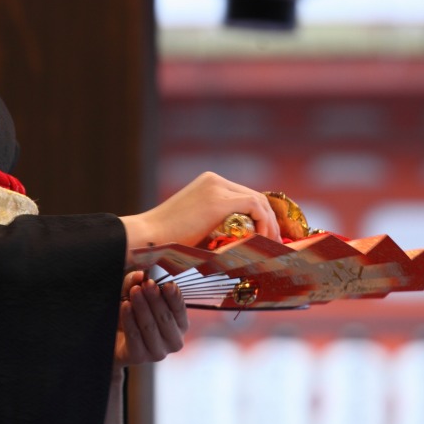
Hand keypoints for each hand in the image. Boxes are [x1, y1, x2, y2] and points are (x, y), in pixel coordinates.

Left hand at [113, 271, 188, 367]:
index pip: (180, 310)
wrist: (114, 340)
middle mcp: (173, 340)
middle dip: (156, 299)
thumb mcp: (133, 296)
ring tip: (134, 291)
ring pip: (150, 326)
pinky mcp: (140, 357)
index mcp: (179, 324)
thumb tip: (139, 274)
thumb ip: (136, 283)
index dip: (174, 297)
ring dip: (142, 307)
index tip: (168, 284)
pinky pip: (134, 336)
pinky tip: (125, 306)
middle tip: (147, 283)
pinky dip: (129, 320)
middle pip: (165, 317)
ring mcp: (158, 352)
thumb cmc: (131, 315)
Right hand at [120, 171, 279, 256]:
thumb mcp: (197, 224)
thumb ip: (218, 224)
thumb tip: (242, 240)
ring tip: (271, 244)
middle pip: (254, 196)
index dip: (261, 215)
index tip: (267, 235)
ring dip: (269, 223)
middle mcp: (214, 180)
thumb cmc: (167, 238)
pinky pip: (254, 207)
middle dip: (269, 219)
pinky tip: (262, 240)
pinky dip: (263, 223)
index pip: (244, 195)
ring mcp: (216, 187)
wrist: (148, 235)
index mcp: (208, 182)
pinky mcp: (219, 200)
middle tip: (275, 241)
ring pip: (257, 200)